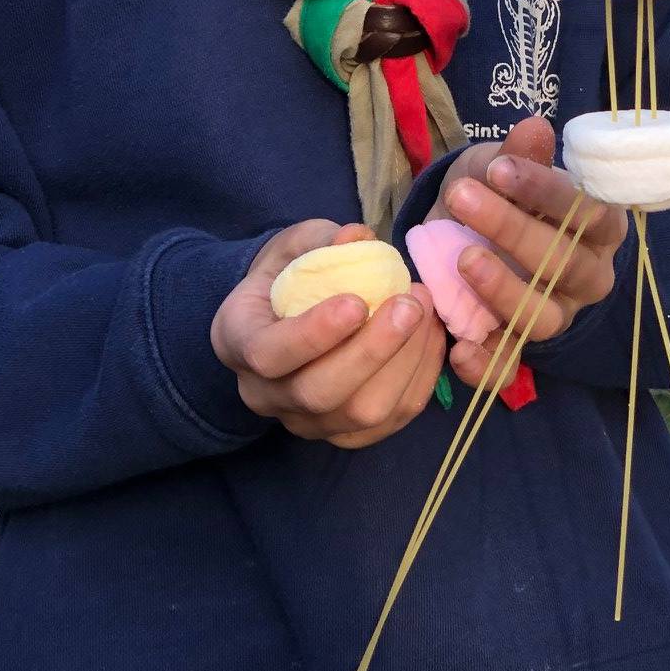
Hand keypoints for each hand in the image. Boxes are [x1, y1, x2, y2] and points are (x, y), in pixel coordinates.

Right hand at [212, 220, 445, 450]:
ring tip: (425, 311)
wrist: (286, 315)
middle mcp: (266, 394)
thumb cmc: (290, 275)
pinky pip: (393, 419)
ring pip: (361, 414)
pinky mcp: (348, 433)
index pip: (269, 355)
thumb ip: (322, 241)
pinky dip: (421, 376)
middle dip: (373, 350)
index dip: (314, 334)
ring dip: (405, 362)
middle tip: (409, 305)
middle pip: (319, 394)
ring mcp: (307, 422)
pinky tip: (430, 335)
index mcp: (239, 342)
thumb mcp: (296, 246)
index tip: (356, 301)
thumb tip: (357, 236)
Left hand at [430, 116, 627, 389]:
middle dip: (512, 230)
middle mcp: (587, 277)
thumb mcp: (502, 166)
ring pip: (542, 318)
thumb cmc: (499, 193)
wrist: (465, 229)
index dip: (544, 191)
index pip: (588, 213)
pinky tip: (459, 348)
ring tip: (463, 259)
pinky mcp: (519, 347)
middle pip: (564, 264)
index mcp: (599, 229)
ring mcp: (555, 315)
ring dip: (503, 291)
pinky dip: (486, 364)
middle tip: (463, 198)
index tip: (498, 166)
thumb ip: (519, 155)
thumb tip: (534, 128)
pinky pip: (510, 365)